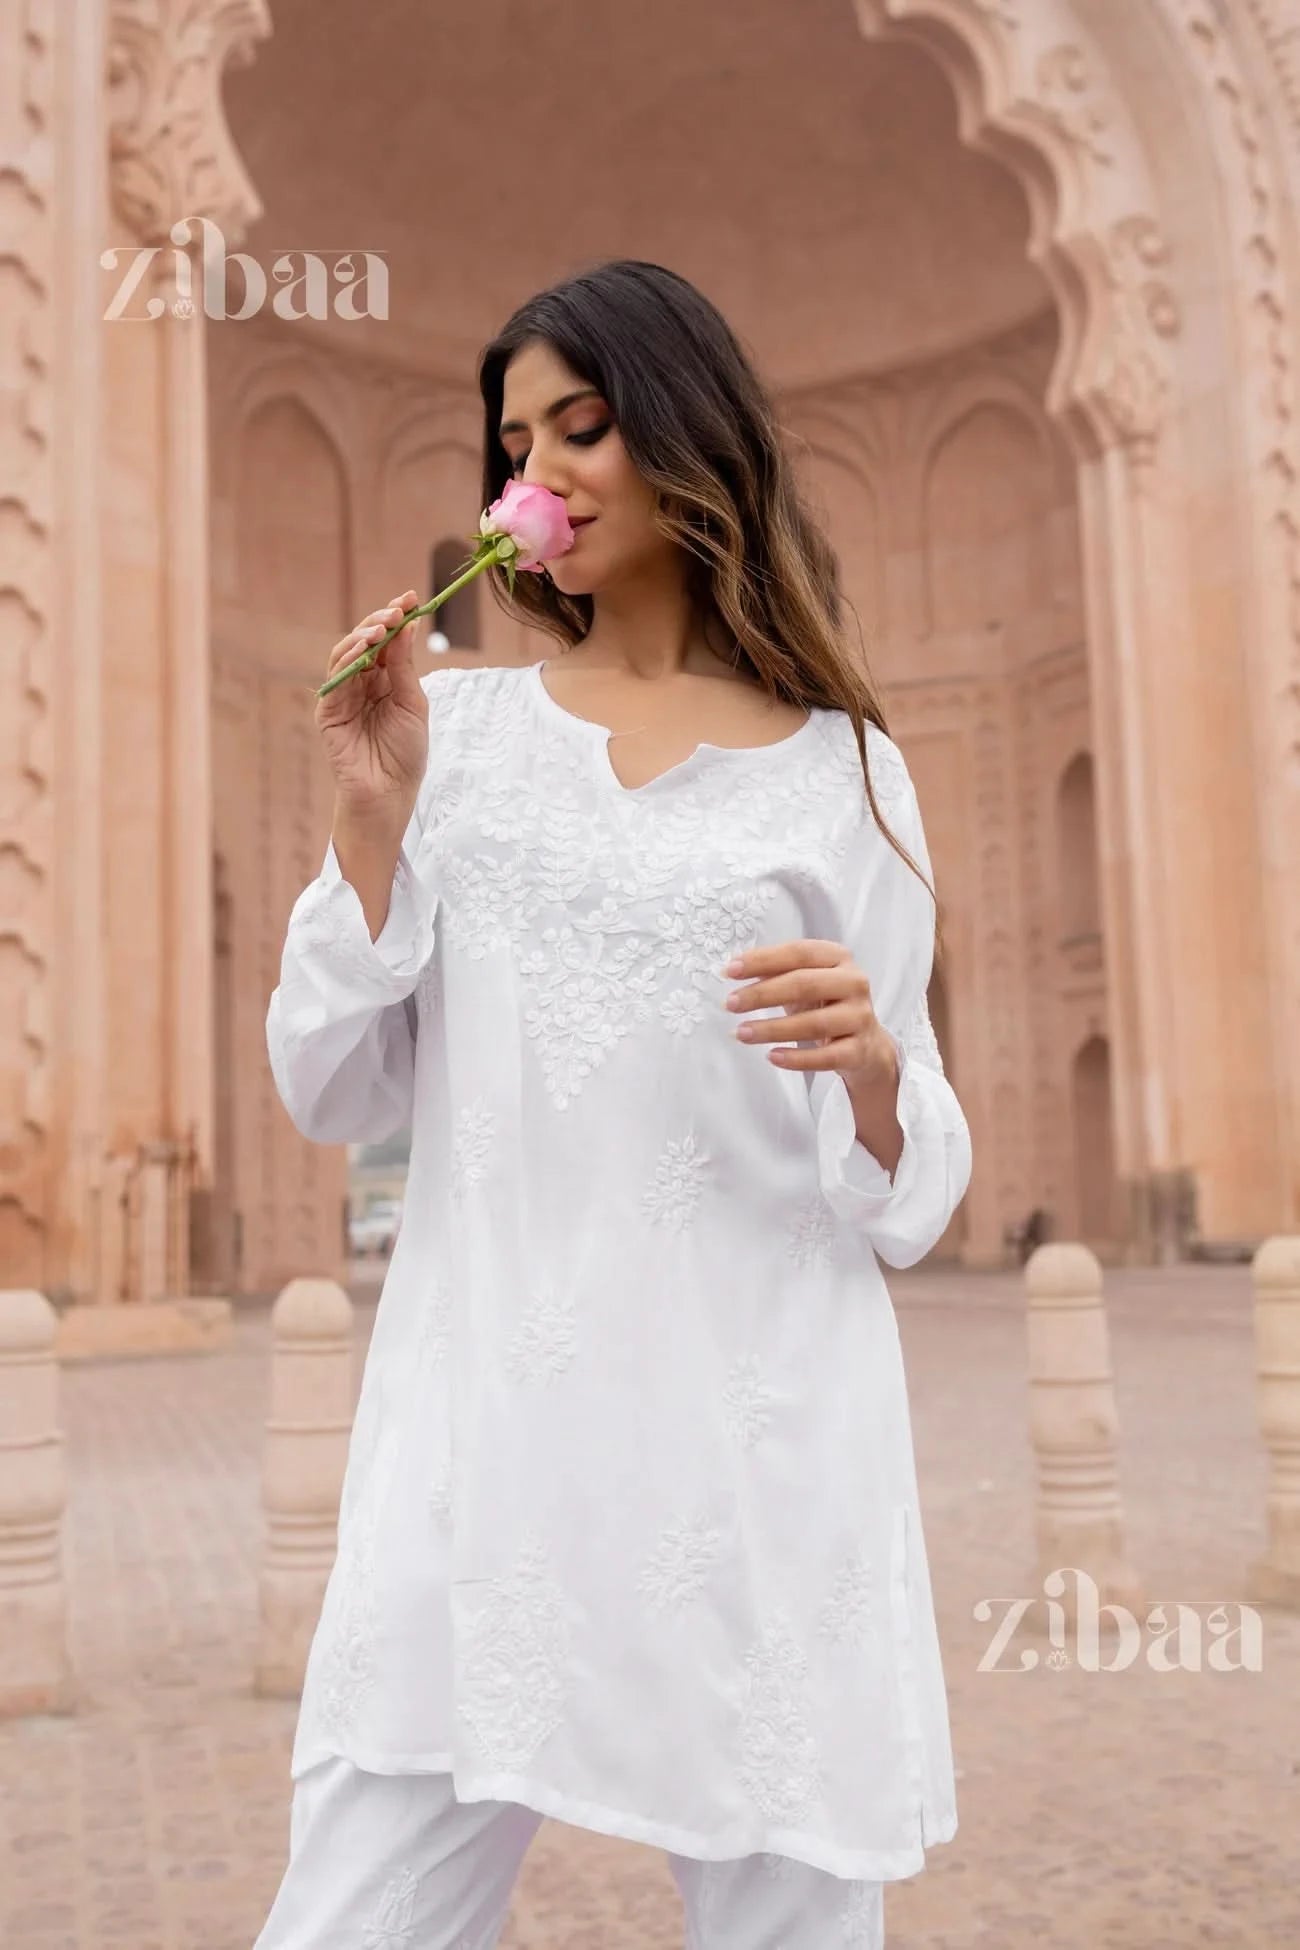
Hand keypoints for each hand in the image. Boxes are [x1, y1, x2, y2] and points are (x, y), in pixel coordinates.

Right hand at [315, 591, 428, 823]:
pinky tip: (367, 647)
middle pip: (365, 640)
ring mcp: (343, 695)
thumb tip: (407, 627)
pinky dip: (350, 658)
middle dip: (381, 620)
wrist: (389, 794)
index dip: (397, 618)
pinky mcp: (329, 710)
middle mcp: (362, 683)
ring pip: (347, 653)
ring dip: (364, 635)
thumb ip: (404, 667)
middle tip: (398, 608)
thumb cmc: (405, 754)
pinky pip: (336, 677)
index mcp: (384, 681)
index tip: (412, 597)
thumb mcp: (413, 705)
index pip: (387, 641)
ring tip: (383, 625)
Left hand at [723, 938, 896, 1084]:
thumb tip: (735, 969)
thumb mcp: (804, 982)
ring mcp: (860, 1017)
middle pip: (805, 985)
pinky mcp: (859, 1051)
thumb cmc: (826, 1005)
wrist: (865, 1044)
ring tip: (741, 1033)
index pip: (798, 952)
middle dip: (762, 994)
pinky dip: (797, 1058)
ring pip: (813, 1023)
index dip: (763, 960)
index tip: (730, 970)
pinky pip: (826, 1057)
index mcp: (838, 957)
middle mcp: (854, 983)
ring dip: (772, 1029)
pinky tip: (772, 1056)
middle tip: (730, 1003)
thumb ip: (775, 972)